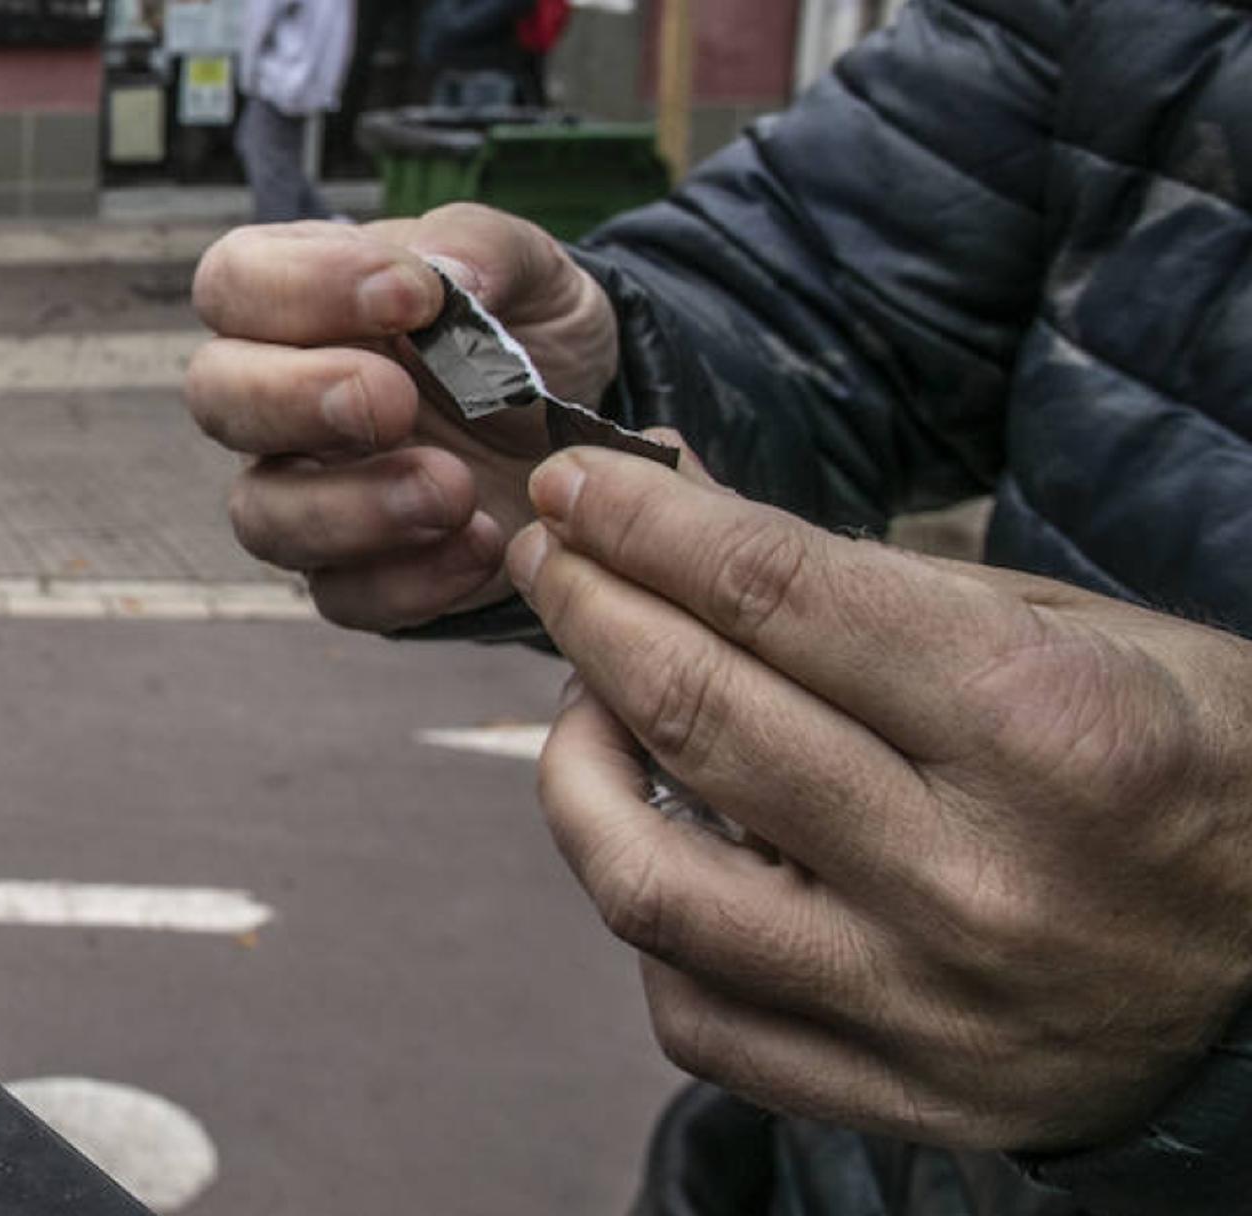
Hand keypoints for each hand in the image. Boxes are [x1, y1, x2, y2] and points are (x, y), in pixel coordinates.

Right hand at [186, 204, 615, 630]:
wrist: (581, 425)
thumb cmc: (524, 331)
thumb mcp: (526, 267)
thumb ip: (484, 248)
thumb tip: (449, 273)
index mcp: (300, 300)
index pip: (235, 282)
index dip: (301, 288)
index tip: (412, 297)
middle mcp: (279, 397)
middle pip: (216, 397)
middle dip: (297, 398)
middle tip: (396, 402)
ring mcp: (306, 493)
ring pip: (262, 514)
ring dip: (353, 507)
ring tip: (456, 491)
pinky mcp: (355, 574)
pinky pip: (341, 595)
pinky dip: (411, 581)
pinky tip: (486, 543)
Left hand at [507, 446, 1251, 1150]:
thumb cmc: (1182, 765)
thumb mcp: (1062, 630)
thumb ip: (858, 580)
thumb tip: (674, 505)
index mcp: (1045, 729)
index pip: (775, 594)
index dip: (646, 522)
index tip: (575, 485)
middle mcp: (973, 879)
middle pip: (696, 714)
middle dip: (587, 605)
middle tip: (548, 553)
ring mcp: (923, 1006)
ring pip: (649, 884)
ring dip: (575, 762)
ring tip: (581, 698)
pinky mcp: (893, 1094)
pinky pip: (693, 1009)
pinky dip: (645, 911)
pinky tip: (659, 841)